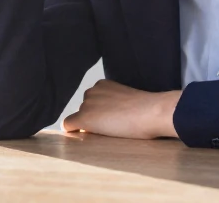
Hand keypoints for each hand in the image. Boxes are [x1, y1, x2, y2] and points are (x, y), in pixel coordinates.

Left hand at [62, 79, 180, 139]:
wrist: (150, 111)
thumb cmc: (147, 108)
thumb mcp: (128, 100)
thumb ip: (115, 103)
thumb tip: (107, 117)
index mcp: (102, 84)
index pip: (93, 100)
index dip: (100, 112)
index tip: (112, 118)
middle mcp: (91, 91)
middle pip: (84, 109)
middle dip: (93, 117)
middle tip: (111, 126)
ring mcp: (86, 104)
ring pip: (80, 117)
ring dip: (88, 125)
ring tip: (108, 131)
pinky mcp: (84, 117)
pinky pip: (68, 124)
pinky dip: (71, 130)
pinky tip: (78, 135)